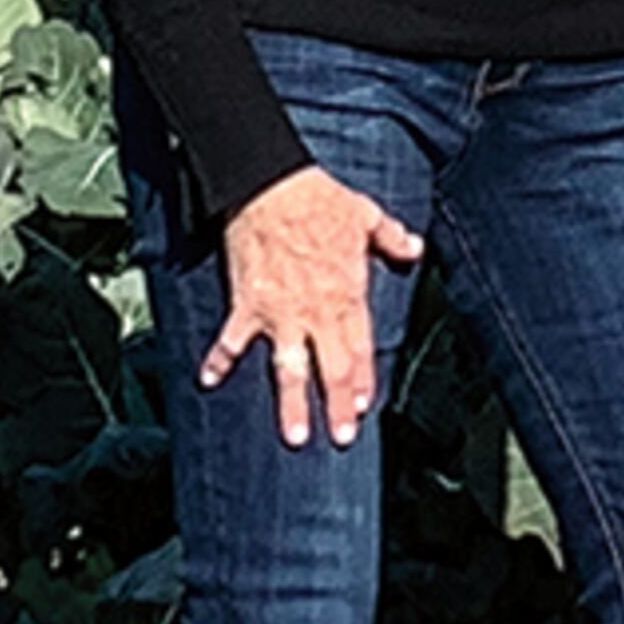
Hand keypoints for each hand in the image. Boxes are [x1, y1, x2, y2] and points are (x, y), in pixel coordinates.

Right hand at [205, 166, 426, 449]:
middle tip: (341, 439)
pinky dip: (219, 360)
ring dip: (291, 403)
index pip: (361, 347)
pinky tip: (208, 381)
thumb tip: (414, 248)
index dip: (363, 380)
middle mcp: (315, 310)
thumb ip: (391, 238)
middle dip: (337, 406)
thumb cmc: (319, 198)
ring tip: (294, 437)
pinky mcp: (247, 303)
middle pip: (332, 367)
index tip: (365, 408)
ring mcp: (280, 311)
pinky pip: (231, 338)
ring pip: (289, 367)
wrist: (270, 184)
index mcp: (346, 293)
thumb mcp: (365, 214)